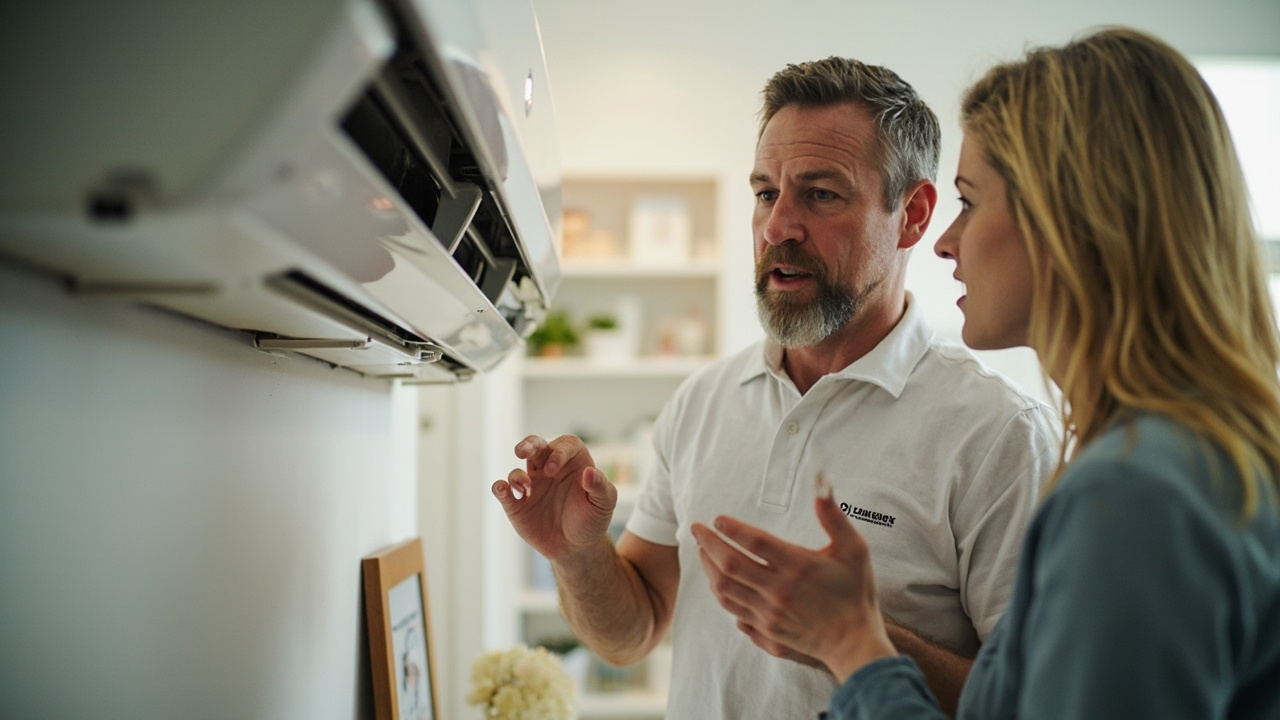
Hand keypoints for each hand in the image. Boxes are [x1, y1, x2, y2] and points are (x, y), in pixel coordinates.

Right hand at [492, 435, 616, 561]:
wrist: (577, 548)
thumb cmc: (593, 520)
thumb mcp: (605, 504)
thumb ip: (600, 486)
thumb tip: (590, 471)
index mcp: (572, 463)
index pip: (564, 445)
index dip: (558, 451)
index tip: (554, 468)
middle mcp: (549, 469)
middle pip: (536, 446)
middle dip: (527, 445)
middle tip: (522, 451)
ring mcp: (532, 486)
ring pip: (518, 470)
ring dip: (517, 475)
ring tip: (525, 487)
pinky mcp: (518, 505)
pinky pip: (504, 492)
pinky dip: (499, 488)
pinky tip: (502, 489)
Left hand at [690, 479, 895, 680]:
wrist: (854, 642)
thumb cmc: (856, 592)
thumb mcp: (854, 549)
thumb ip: (834, 516)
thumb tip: (821, 482)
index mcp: (798, 566)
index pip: (755, 541)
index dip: (732, 528)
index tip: (717, 518)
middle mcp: (779, 590)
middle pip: (731, 563)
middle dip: (708, 543)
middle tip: (695, 528)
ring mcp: (770, 613)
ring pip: (726, 588)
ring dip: (709, 567)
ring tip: (702, 550)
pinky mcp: (767, 630)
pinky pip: (733, 609)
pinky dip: (720, 592)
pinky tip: (717, 580)